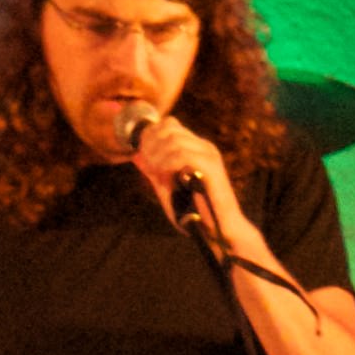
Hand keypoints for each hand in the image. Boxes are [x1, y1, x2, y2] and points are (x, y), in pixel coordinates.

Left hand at [128, 112, 249, 244]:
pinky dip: (167, 164)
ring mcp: (209, 155)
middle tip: (147, 165)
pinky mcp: (211, 167)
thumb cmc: (195, 212)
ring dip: (158, 156)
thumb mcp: (167, 188)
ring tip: (155, 173)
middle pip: (170, 127)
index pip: (169, 124)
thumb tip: (136, 156)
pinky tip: (164, 176)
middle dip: (151, 144)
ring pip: (174, 139)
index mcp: (196, 148)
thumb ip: (153, 171)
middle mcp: (204, 147)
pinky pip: (183, 155)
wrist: (219, 230)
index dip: (150, 136)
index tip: (142, 156)